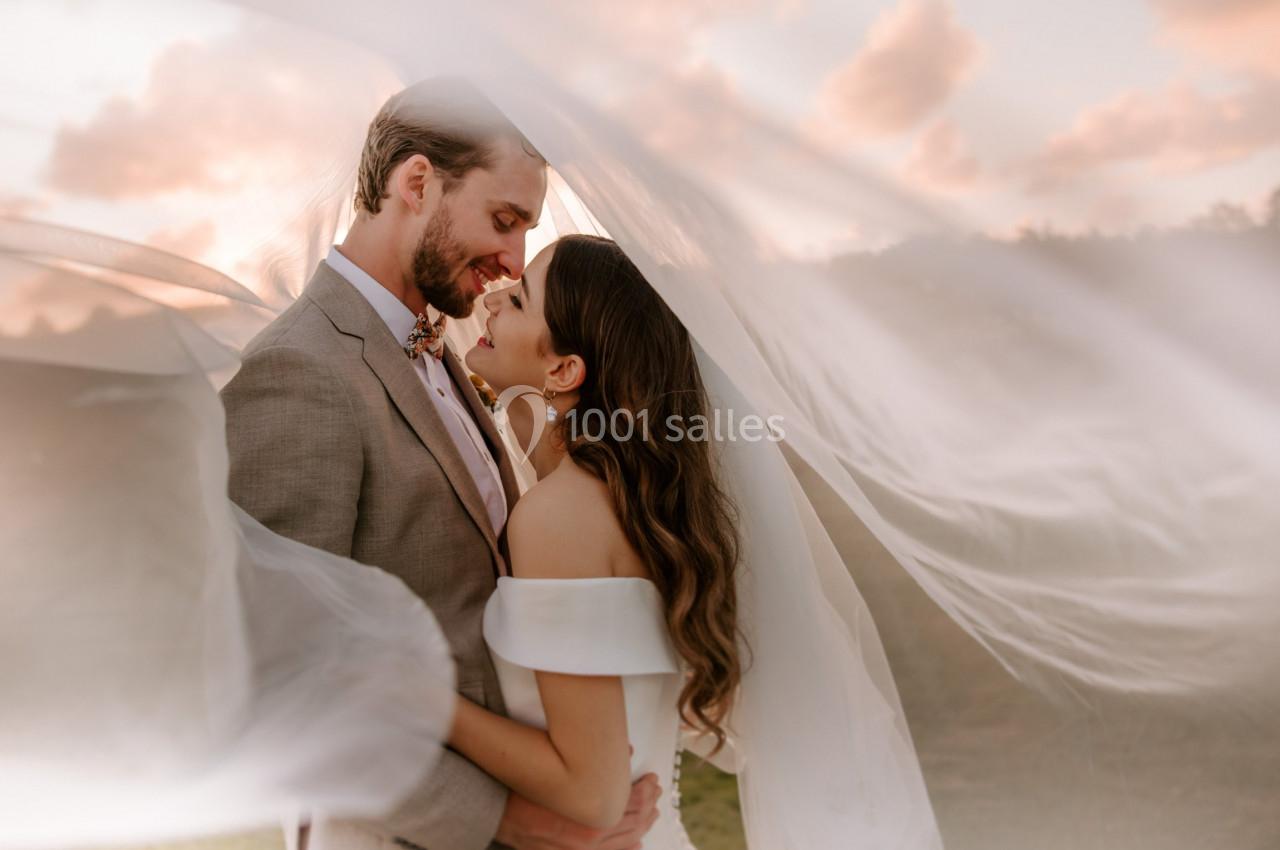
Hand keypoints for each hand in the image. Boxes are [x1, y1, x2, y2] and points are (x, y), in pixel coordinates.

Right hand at [495, 773, 660, 849]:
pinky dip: (628, 848)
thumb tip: (627, 750)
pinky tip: (637, 842)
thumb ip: (596, 761)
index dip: (645, 789)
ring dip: (643, 824)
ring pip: (626, 841)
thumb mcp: (560, 769)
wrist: (497, 813)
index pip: (630, 803)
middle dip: (648, 804)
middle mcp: (592, 840)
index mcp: (592, 818)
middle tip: (655, 790)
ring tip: (653, 811)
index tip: (651, 778)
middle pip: (632, 822)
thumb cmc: (528, 788)